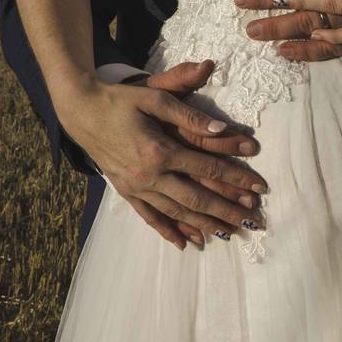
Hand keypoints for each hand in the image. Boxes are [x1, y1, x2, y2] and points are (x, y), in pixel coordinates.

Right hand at [53, 60, 267, 250]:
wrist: (81, 111)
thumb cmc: (121, 100)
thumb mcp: (155, 98)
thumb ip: (189, 116)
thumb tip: (221, 129)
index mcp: (160, 149)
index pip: (208, 167)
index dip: (237, 178)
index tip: (259, 188)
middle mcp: (149, 174)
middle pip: (196, 198)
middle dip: (227, 211)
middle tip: (252, 221)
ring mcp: (136, 186)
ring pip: (176, 212)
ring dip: (204, 224)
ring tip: (229, 234)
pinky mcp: (125, 191)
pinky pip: (150, 217)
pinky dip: (168, 231)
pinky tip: (185, 243)